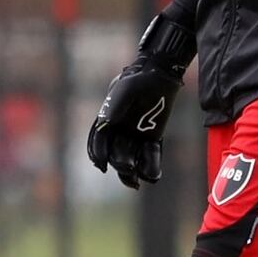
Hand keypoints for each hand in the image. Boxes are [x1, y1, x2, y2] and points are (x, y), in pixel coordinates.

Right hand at [86, 60, 180, 187]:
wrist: (159, 74)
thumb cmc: (139, 79)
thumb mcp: (125, 90)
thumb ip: (115, 106)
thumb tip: (106, 123)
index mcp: (107, 120)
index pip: (98, 142)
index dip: (98, 154)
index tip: (101, 165)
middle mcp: (119, 131)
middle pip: (115, 154)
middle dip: (120, 163)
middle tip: (128, 168)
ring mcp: (135, 136)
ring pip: (131, 160)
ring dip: (132, 172)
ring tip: (137, 182)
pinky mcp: (152, 138)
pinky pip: (150, 157)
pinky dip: (151, 168)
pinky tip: (154, 176)